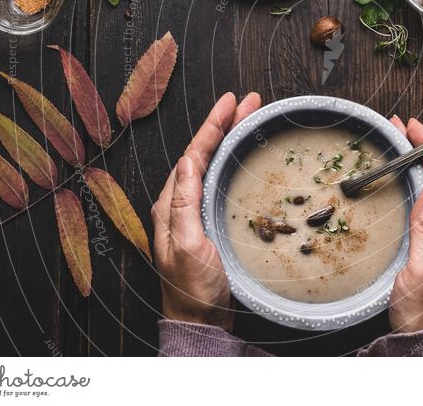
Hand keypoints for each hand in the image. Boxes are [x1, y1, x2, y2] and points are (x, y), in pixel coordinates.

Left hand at [152, 91, 261, 330]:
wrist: (200, 320)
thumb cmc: (193, 288)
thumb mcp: (186, 246)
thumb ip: (184, 204)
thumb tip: (185, 161)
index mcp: (172, 203)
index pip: (193, 153)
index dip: (212, 125)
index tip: (231, 101)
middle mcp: (181, 202)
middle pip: (204, 152)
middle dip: (225, 123)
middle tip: (250, 102)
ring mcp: (195, 210)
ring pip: (213, 162)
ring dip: (230, 137)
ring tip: (250, 118)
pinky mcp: (210, 220)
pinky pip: (221, 179)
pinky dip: (233, 159)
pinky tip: (244, 154)